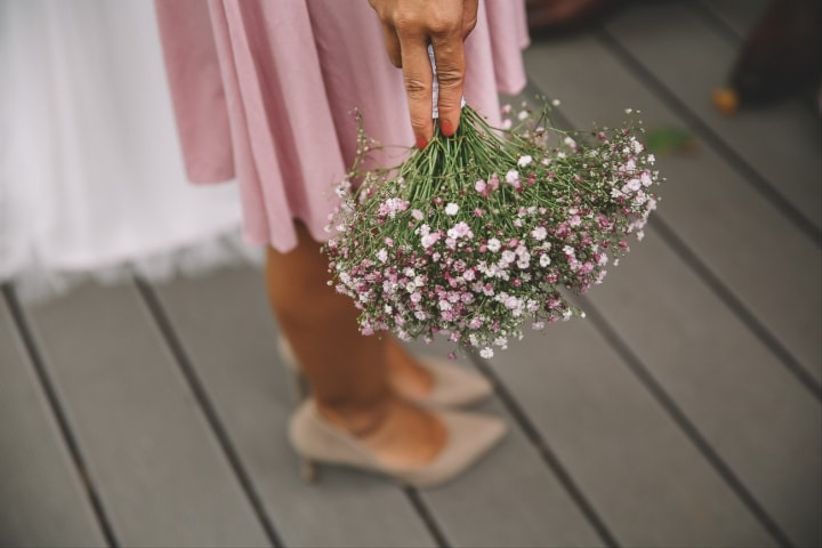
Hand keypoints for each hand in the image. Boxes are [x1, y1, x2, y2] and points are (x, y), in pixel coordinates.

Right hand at [368, 0, 478, 147]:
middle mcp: (411, 23)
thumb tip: (451, 48)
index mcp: (442, 21)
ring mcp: (387, 14)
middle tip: (423, 142)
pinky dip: (400, 28)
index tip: (448, 129)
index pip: (449, 77)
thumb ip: (461, 26)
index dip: (450, 106)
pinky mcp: (374, 4)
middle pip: (415, 85)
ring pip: (398, 57)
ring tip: (424, 38)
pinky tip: (410, 8)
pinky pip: (388, 29)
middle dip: (420, 118)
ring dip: (412, 60)